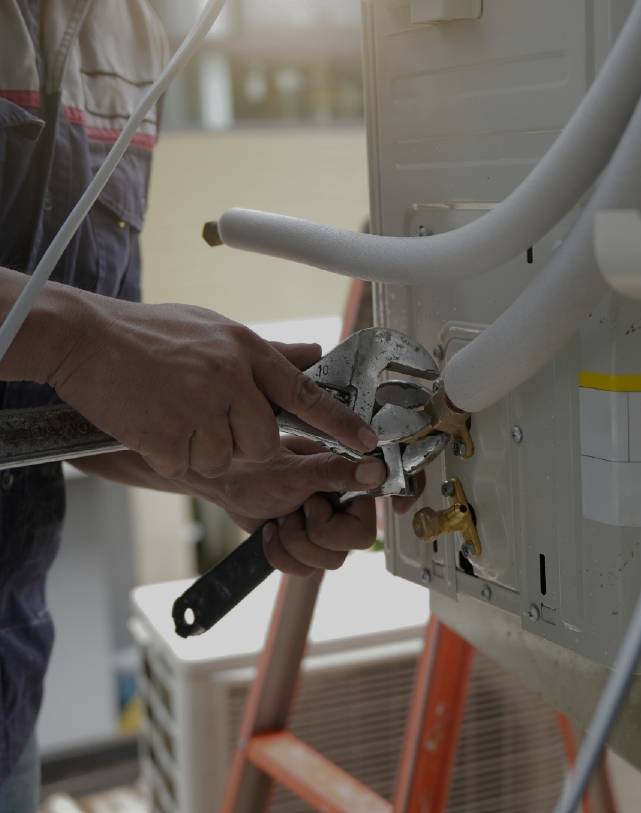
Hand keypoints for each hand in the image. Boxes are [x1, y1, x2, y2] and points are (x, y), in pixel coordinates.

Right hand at [2, 269, 376, 478]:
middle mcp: (229, 376)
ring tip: (172, 413)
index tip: (366, 440)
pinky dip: (170, 453)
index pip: (305, 391)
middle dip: (242, 442)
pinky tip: (152, 422)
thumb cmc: (148, 335)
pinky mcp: (167, 433)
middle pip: (264, 441)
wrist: (82, 338)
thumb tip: (313, 352)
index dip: (340, 421)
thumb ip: (266, 351)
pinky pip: (186, 463)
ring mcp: (198, 406)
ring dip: (202, 448)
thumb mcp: (214, 329)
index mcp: (245, 349)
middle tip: (207, 417)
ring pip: (225, 457)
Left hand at [181, 435, 384, 574]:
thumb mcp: (293, 469)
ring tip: (282, 517)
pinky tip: (272, 532)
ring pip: (333, 561)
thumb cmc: (255, 468)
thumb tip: (375, 470)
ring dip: (296, 542)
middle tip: (301, 508)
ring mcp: (328, 531)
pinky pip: (307, 571)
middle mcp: (344, 506)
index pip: (381, 500)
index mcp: (348, 479)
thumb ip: (334, 470)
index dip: (388, 507)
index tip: (391, 510)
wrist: (225, 486)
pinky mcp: (309, 549)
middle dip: (320, 532)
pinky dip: (282, 555)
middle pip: (360, 540)